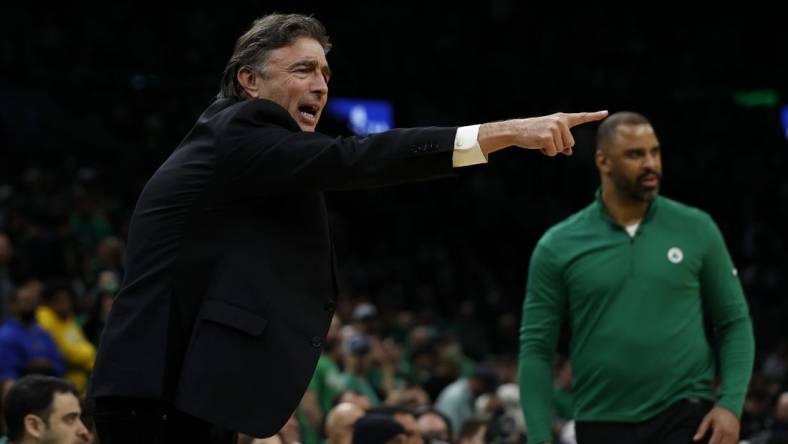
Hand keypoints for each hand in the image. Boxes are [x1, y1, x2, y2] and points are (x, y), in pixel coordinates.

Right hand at [479, 110, 607, 156]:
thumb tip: (569, 152)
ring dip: (551, 149)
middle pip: (570, 143)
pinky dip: (546, 152)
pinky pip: (554, 152)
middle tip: (544, 139)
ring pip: (562, 149)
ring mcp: (554, 128)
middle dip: (559, 146)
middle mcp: (560, 121)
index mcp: (562, 118)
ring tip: (540, 140)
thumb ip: (562, 142)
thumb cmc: (533, 133)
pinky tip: (538, 144)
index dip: (594, 116)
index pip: (581, 117)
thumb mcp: (550, 135)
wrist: (516, 130)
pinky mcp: (548, 137)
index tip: (605, 112)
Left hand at [693, 406, 739, 443]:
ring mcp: (733, 435)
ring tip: (715, 443)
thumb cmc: (717, 413)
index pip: (715, 441)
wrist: (730, 408)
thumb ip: (701, 430)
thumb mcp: (707, 419)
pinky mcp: (736, 437)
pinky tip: (721, 443)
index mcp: (720, 428)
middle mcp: (728, 433)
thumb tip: (695, 439)